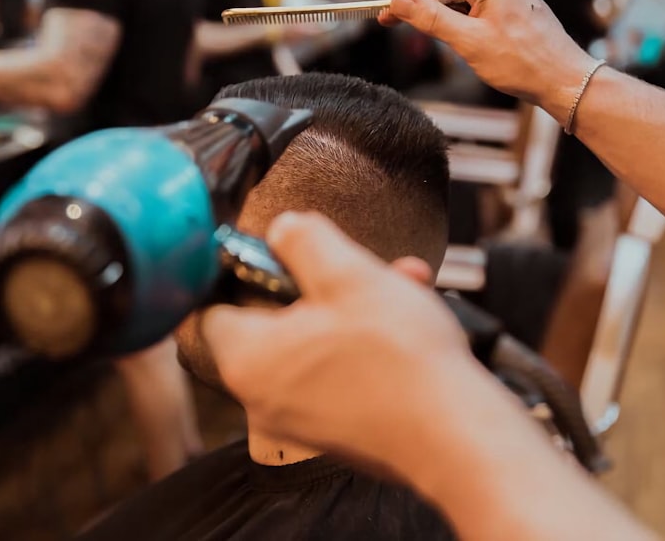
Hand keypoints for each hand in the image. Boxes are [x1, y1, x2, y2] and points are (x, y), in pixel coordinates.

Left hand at [190, 211, 477, 473]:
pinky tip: (410, 324)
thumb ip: (303, 241)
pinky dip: (366, 347)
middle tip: (361, 266)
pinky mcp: (338, 432)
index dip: (241, 272)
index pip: (211, 306)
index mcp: (247, 358)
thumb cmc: (399, 358)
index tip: (277, 253)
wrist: (454, 436)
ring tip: (402, 287)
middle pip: (275, 321)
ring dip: (355, 309)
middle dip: (323, 284)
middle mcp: (263, 397)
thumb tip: (283, 229)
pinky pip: (339, 374)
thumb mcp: (348, 274)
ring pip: (316, 343)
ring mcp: (300, 420)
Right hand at [379, 0, 597, 117]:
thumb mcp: (468, 42)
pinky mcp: (513, 5)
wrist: (564, 80)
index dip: (404, 0)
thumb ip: (431, 19)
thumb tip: (400, 2)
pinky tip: (458, 38)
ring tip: (429, 36)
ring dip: (442, 15)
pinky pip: (476, 6)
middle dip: (421, 5)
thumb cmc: (523, 62)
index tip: (383, 16)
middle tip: (394, 24)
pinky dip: (460, 20)